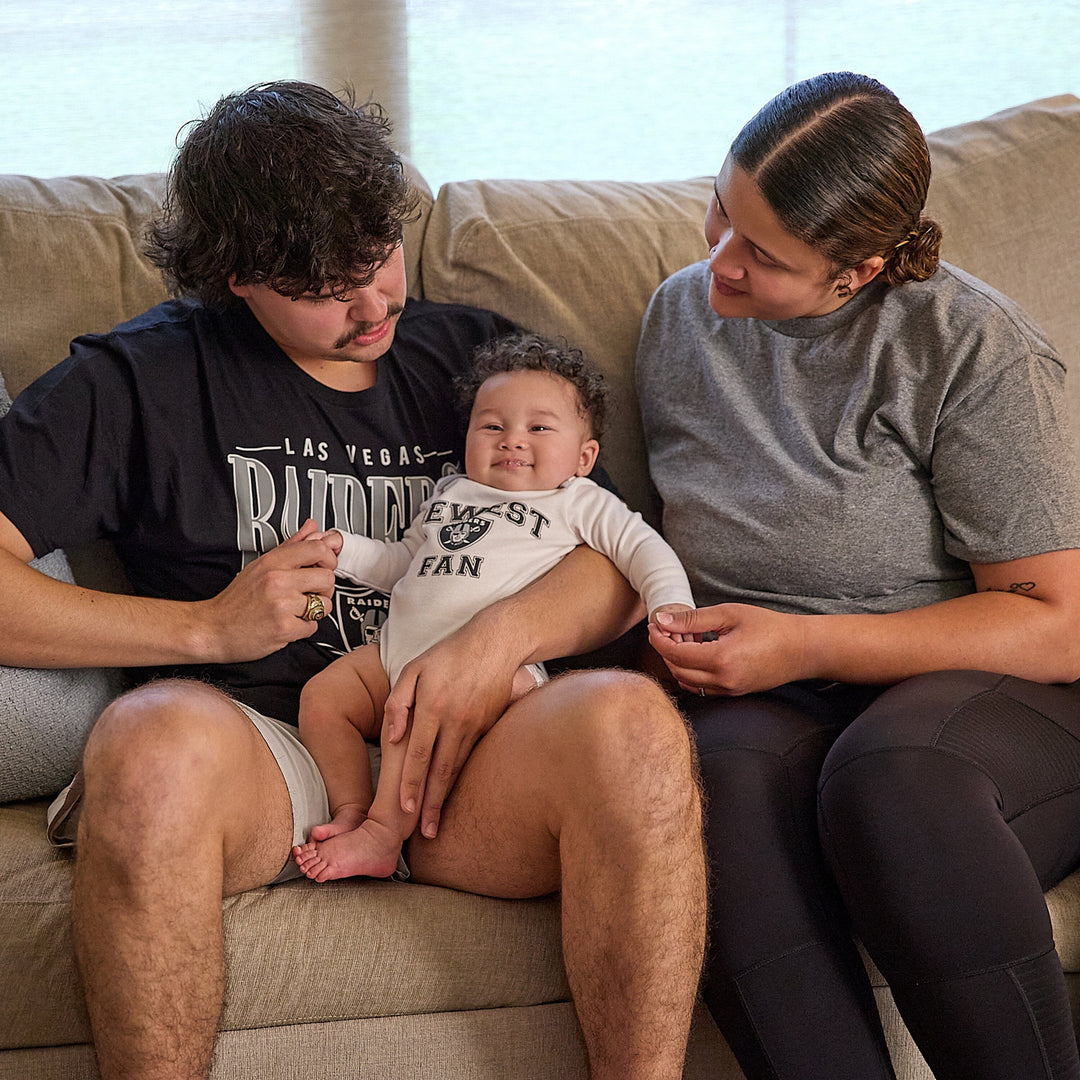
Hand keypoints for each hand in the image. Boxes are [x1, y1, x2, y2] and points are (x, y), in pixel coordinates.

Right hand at [198, 519, 338, 662]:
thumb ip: (291, 546)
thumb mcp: (260, 565)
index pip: (318, 549)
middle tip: (309, 593)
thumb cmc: (237, 599)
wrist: (212, 628)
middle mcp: (277, 581)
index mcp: (273, 562)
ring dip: (314, 610)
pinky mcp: (284, 628)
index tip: (323, 567)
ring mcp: (281, 605)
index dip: (329, 559)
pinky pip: (313, 626)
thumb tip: (313, 528)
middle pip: (327, 578)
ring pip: (325, 604)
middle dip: (323, 588)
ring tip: (295, 609)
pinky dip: (303, 628)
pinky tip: (287, 623)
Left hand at [382, 616, 521, 838]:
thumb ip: (398, 702)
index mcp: (432, 706)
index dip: (411, 784)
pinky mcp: (489, 725)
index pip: (419, 754)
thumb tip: (392, 737)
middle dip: (431, 804)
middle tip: (425, 833)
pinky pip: (472, 756)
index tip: (405, 809)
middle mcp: (455, 719)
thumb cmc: (449, 654)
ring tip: (438, 822)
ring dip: (447, 797)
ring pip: (457, 767)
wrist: (496, 642)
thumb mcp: (413, 668)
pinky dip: (462, 778)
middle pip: (440, 770)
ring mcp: (475, 724)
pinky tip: (453, 793)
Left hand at [648, 603, 810, 695]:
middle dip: (666, 650)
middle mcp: (723, 680)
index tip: (654, 625)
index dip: (659, 639)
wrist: (802, 649)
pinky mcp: (733, 692)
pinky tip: (699, 650)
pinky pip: (701, 686)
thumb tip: (663, 620)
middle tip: (667, 629)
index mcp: (721, 659)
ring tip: (685, 638)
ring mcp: (728, 690)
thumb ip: (693, 619)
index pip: (675, 654)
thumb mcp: (729, 614)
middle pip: (677, 670)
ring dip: (678, 662)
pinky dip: (691, 671)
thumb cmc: (769, 627)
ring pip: (687, 681)